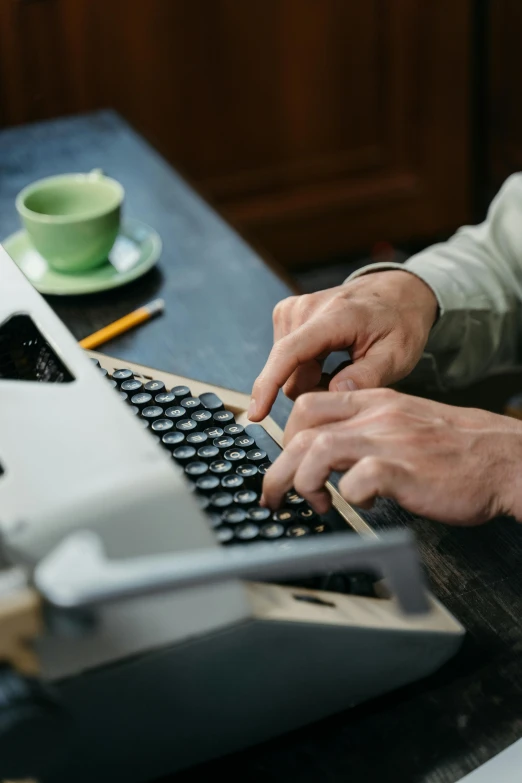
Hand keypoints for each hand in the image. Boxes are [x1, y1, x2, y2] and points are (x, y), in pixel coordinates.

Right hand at [249, 270, 437, 420]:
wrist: (396, 292)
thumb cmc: (399, 323)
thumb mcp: (397, 355)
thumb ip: (367, 377)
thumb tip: (334, 395)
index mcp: (334, 316)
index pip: (290, 353)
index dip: (269, 385)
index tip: (255, 413)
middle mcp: (305, 308)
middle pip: (289, 372)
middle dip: (314, 388)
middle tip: (349, 382)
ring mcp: (293, 309)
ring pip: (286, 369)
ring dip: (311, 378)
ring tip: (343, 367)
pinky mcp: (287, 314)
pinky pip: (286, 358)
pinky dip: (306, 367)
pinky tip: (330, 359)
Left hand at [261, 389, 521, 525]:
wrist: (504, 459)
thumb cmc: (457, 449)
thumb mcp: (406, 423)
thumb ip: (368, 430)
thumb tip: (328, 454)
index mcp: (375, 402)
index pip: (309, 405)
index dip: (284, 437)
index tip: (282, 463)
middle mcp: (377, 416)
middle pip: (302, 431)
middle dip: (278, 468)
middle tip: (274, 496)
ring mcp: (390, 441)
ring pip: (318, 450)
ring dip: (303, 482)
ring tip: (313, 504)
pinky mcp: (405, 470)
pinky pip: (358, 480)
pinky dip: (348, 497)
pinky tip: (361, 505)